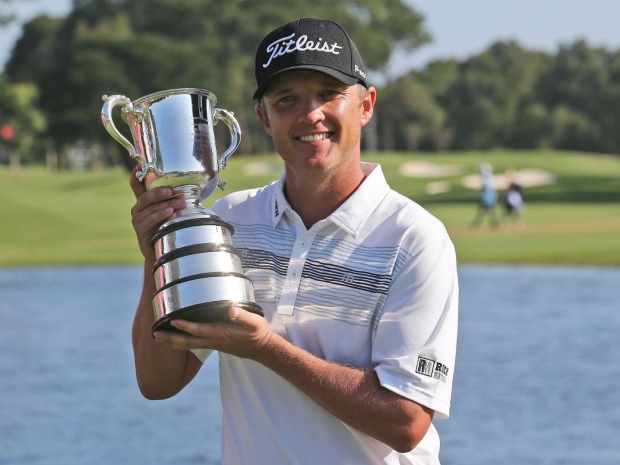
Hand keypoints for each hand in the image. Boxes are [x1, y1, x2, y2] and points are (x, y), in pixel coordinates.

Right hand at [129, 165, 185, 261]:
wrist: (166, 253)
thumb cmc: (170, 229)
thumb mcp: (172, 212)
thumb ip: (175, 201)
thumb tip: (189, 190)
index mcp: (144, 202)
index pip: (136, 185)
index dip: (137, 175)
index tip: (139, 165)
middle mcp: (138, 209)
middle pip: (145, 196)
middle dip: (160, 192)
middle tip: (173, 191)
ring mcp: (138, 221)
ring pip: (150, 208)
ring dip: (166, 204)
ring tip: (180, 203)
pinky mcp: (140, 232)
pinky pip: (150, 221)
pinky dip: (160, 216)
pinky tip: (170, 213)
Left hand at [153, 307, 274, 359]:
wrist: (261, 348)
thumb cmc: (257, 333)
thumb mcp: (254, 322)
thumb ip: (243, 316)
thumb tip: (232, 311)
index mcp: (220, 334)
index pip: (199, 331)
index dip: (185, 327)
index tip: (172, 322)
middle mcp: (213, 341)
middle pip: (187, 342)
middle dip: (170, 339)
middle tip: (154, 336)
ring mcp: (212, 344)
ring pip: (188, 345)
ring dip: (172, 342)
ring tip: (157, 338)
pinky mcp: (213, 344)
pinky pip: (193, 344)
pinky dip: (181, 342)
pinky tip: (175, 339)